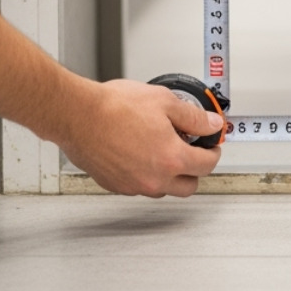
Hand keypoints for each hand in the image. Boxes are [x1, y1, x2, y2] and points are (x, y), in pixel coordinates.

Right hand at [54, 79, 225, 196]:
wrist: (78, 115)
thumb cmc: (114, 107)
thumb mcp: (164, 102)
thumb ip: (194, 117)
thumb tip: (212, 124)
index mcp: (171, 159)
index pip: (206, 166)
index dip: (213, 152)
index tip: (211, 145)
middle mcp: (153, 179)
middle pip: (188, 186)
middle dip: (195, 170)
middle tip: (191, 151)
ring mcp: (133, 185)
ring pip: (163, 189)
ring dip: (169, 175)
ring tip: (163, 150)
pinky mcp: (114, 186)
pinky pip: (139, 186)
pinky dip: (145, 175)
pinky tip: (140, 154)